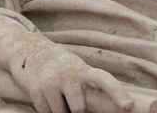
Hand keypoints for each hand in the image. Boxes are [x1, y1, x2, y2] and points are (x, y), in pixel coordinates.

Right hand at [10, 42, 133, 112]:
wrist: (28, 50)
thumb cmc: (61, 66)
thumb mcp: (77, 69)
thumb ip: (89, 85)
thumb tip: (107, 108)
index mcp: (84, 70)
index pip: (104, 80)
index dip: (117, 93)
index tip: (128, 106)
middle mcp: (69, 74)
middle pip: (79, 109)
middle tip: (71, 104)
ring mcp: (51, 81)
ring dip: (60, 112)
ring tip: (57, 98)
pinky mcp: (36, 89)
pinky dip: (47, 111)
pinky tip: (45, 98)